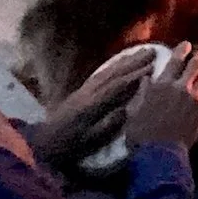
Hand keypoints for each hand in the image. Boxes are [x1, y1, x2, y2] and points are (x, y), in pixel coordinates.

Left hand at [30, 47, 153, 169]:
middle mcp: (88, 92)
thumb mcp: (90, 141)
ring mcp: (83, 90)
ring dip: (125, 61)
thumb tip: (126, 110)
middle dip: (133, 62)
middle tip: (152, 52)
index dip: (136, 76)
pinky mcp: (80, 91)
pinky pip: (99, 74)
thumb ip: (108, 125)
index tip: (153, 68)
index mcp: (92, 105)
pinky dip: (113, 66)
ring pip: (107, 71)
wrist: (44, 144)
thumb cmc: (69, 146)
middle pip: (114, 73)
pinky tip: (120, 63)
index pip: (117, 86)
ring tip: (140, 52)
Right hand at [124, 44, 197, 150]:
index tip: (186, 44)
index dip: (181, 50)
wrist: (160, 153)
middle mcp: (180, 88)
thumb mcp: (134, 110)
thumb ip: (141, 92)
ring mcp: (194, 99)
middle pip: (195, 66)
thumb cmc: (141, 133)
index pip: (174, 61)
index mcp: (162, 85)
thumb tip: (146, 79)